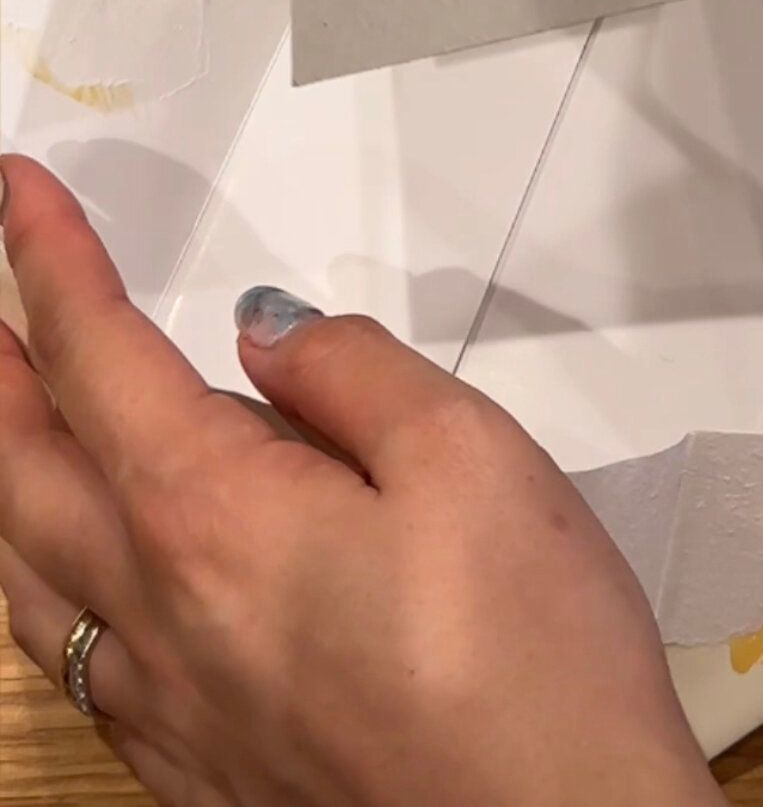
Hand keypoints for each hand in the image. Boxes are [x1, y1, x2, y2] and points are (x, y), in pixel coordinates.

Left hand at [0, 158, 718, 806]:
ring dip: (3, 478)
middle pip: (22, 468)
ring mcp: (170, 711)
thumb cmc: (529, 662)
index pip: (94, 356)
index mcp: (212, 517)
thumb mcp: (469, 456)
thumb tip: (265, 341)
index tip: (18, 193)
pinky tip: (73, 585)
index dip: (44, 262)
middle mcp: (160, 618)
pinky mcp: (202, 777)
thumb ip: (350, 375)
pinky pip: (74, 669)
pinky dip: (40, 592)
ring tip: (10, 422)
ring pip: (24, 580)